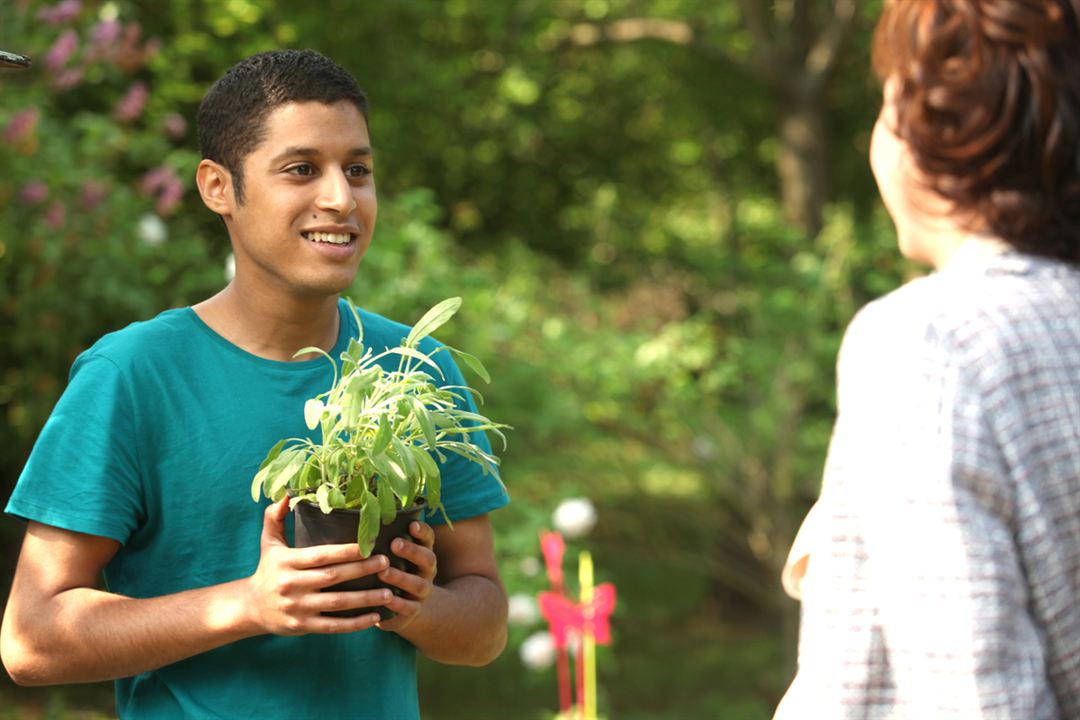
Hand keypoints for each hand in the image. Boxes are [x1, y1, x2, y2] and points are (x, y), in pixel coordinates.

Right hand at [245, 498, 392, 634]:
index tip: (370, 544)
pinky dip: (356, 624)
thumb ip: (275, 517)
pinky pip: (333, 626)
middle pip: (333, 577)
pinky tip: (376, 617)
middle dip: (362, 570)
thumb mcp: (268, 542)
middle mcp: (292, 585)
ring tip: (389, 592)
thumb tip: (285, 495)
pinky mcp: (303, 627)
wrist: (251, 608)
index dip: (347, 550)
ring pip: (337, 604)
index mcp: (287, 562)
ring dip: (365, 599)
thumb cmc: (268, 569)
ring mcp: (298, 608)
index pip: (321, 555)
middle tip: (386, 562)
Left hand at [375, 520, 436, 631]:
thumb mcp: (394, 557)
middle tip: (395, 544)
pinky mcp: (414, 611)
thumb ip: (383, 541)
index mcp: (422, 554)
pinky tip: (385, 599)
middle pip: (428, 559)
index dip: (422, 531)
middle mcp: (426, 572)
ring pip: (418, 584)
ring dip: (401, 577)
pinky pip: (410, 608)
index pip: (428, 539)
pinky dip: (398, 604)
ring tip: (383, 572)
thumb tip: (352, 517)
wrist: (406, 609)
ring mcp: (422, 592)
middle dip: (412, 551)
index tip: (412, 524)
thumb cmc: (392, 573)